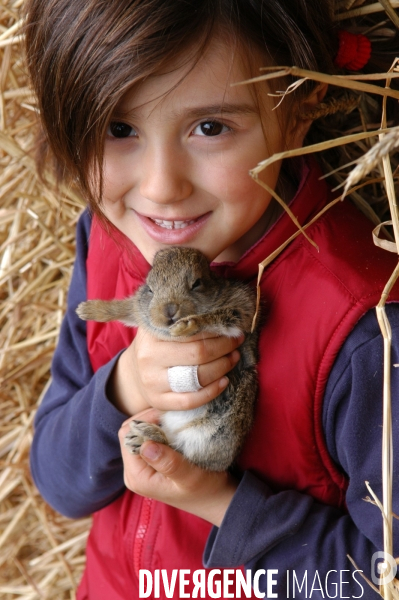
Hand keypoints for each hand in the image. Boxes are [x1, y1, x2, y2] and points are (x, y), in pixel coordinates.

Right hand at [108, 327, 243, 415]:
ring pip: (196, 378)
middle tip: (236, 342)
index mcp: (151, 334)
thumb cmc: (156, 345)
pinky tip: (224, 382)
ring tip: (233, 358)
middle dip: (223, 348)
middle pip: (197, 354)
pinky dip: (212, 392)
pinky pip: (191, 400)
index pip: (191, 331)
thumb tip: (217, 314)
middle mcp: (149, 358)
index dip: (216, 330)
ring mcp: (153, 382)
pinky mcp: (159, 401)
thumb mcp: (160, 326)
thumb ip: (181, 319)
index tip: (232, 328)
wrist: (133, 373)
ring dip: (222, 367)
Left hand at [118, 409, 237, 526]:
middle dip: (147, 420)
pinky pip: (147, 438)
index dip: (145, 421)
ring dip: (153, 423)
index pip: (128, 436)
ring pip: (138, 433)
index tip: (167, 415)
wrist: (217, 500)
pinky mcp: (150, 463)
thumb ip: (168, 463)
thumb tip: (145, 446)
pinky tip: (173, 429)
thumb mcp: (190, 477)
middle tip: (170, 416)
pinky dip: (159, 429)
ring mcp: (142, 467)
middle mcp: (134, 472)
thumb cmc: (207, 490)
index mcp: (137, 477)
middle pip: (130, 433)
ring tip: (173, 422)